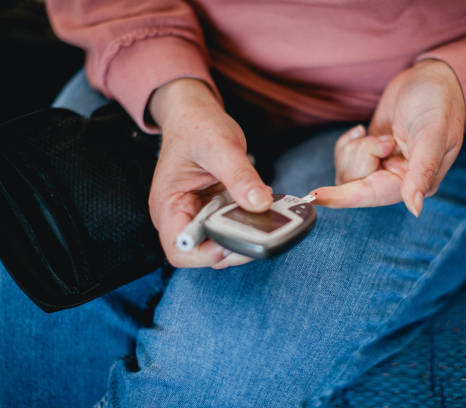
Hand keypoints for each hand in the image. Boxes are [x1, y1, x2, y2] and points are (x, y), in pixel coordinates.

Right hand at [148, 78, 272, 268]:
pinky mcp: (213, 212)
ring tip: (262, 217)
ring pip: (220, 245)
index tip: (234, 238)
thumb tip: (261, 204)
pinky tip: (260, 210)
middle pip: (203, 253)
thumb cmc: (197, 126)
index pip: (180, 249)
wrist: (195, 114)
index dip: (206, 254)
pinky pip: (230, 228)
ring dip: (243, 236)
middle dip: (232, 247)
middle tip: (260, 230)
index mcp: (167, 205)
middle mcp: (179, 216)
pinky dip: (247, 225)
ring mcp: (196, 216)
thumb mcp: (220, 146)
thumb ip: (240, 176)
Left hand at [312, 59, 465, 215]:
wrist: (431, 78)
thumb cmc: (439, 103)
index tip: (315, 197)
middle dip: (361, 155)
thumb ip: (422, 170)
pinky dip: (348, 143)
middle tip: (386, 138)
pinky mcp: (370, 156)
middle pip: (354, 183)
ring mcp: (382, 168)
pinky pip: (344, 159)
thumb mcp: (433, 134)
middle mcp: (397, 181)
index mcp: (417, 183)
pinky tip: (364, 130)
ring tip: (379, 134)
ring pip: (346, 172)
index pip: (373, 196)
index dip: (343, 197)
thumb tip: (415, 208)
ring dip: (355, 148)